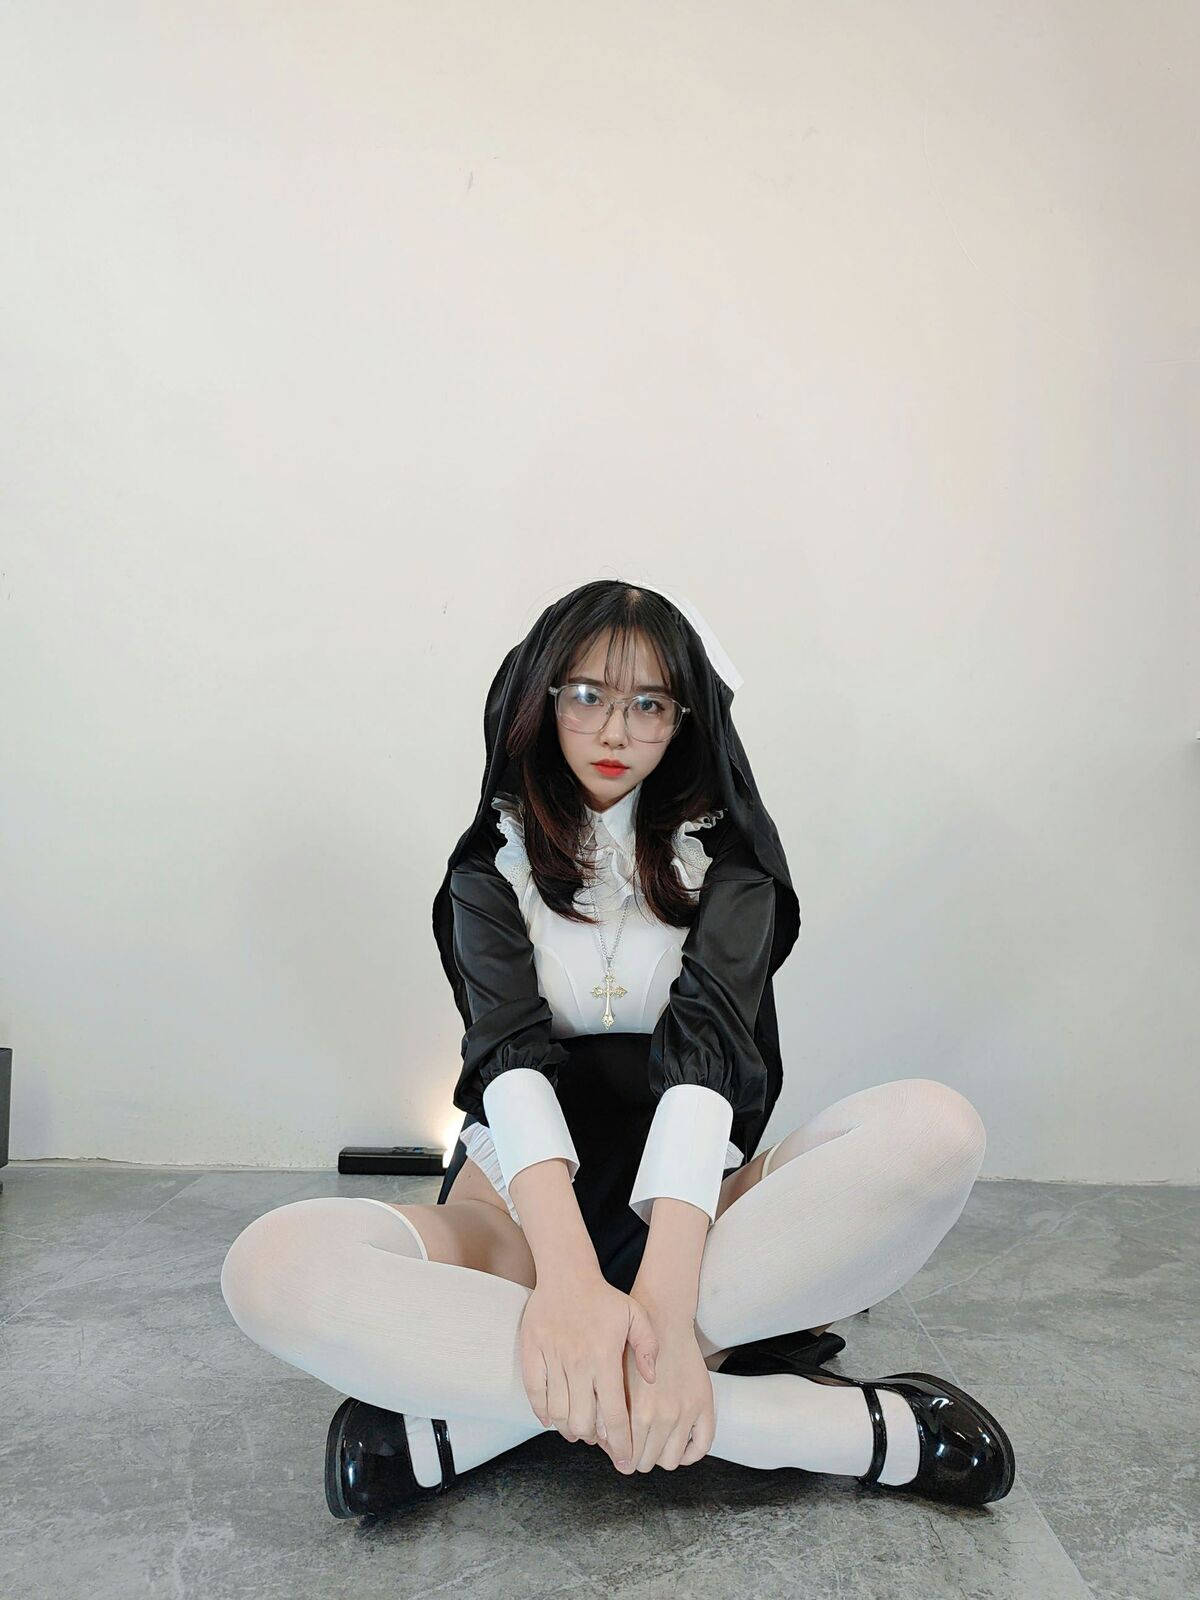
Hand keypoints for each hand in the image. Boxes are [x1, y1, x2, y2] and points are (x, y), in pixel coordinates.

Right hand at [518, 1272, 659, 1467]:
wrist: (567, 1273)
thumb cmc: (604, 1298)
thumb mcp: (637, 1315)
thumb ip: (649, 1347)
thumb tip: (651, 1379)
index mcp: (605, 1358)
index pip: (615, 1415)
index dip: (621, 1443)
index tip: (624, 1460)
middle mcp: (578, 1363)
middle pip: (584, 1422)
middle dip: (594, 1440)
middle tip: (600, 1441)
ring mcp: (553, 1359)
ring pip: (558, 1414)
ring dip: (569, 1429)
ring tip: (579, 1430)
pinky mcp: (532, 1353)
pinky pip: (535, 1394)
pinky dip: (543, 1413)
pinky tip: (553, 1417)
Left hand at [608, 1298, 715, 1473]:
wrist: (662, 1318)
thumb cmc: (632, 1345)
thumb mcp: (611, 1378)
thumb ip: (606, 1412)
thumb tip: (603, 1442)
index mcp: (637, 1412)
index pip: (626, 1457)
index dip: (619, 1456)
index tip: (618, 1450)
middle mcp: (663, 1416)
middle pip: (646, 1462)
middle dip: (636, 1456)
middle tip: (632, 1443)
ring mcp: (686, 1412)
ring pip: (670, 1461)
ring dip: (659, 1455)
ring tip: (651, 1441)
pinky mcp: (704, 1405)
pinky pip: (701, 1447)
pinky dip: (688, 1453)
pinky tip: (677, 1444)